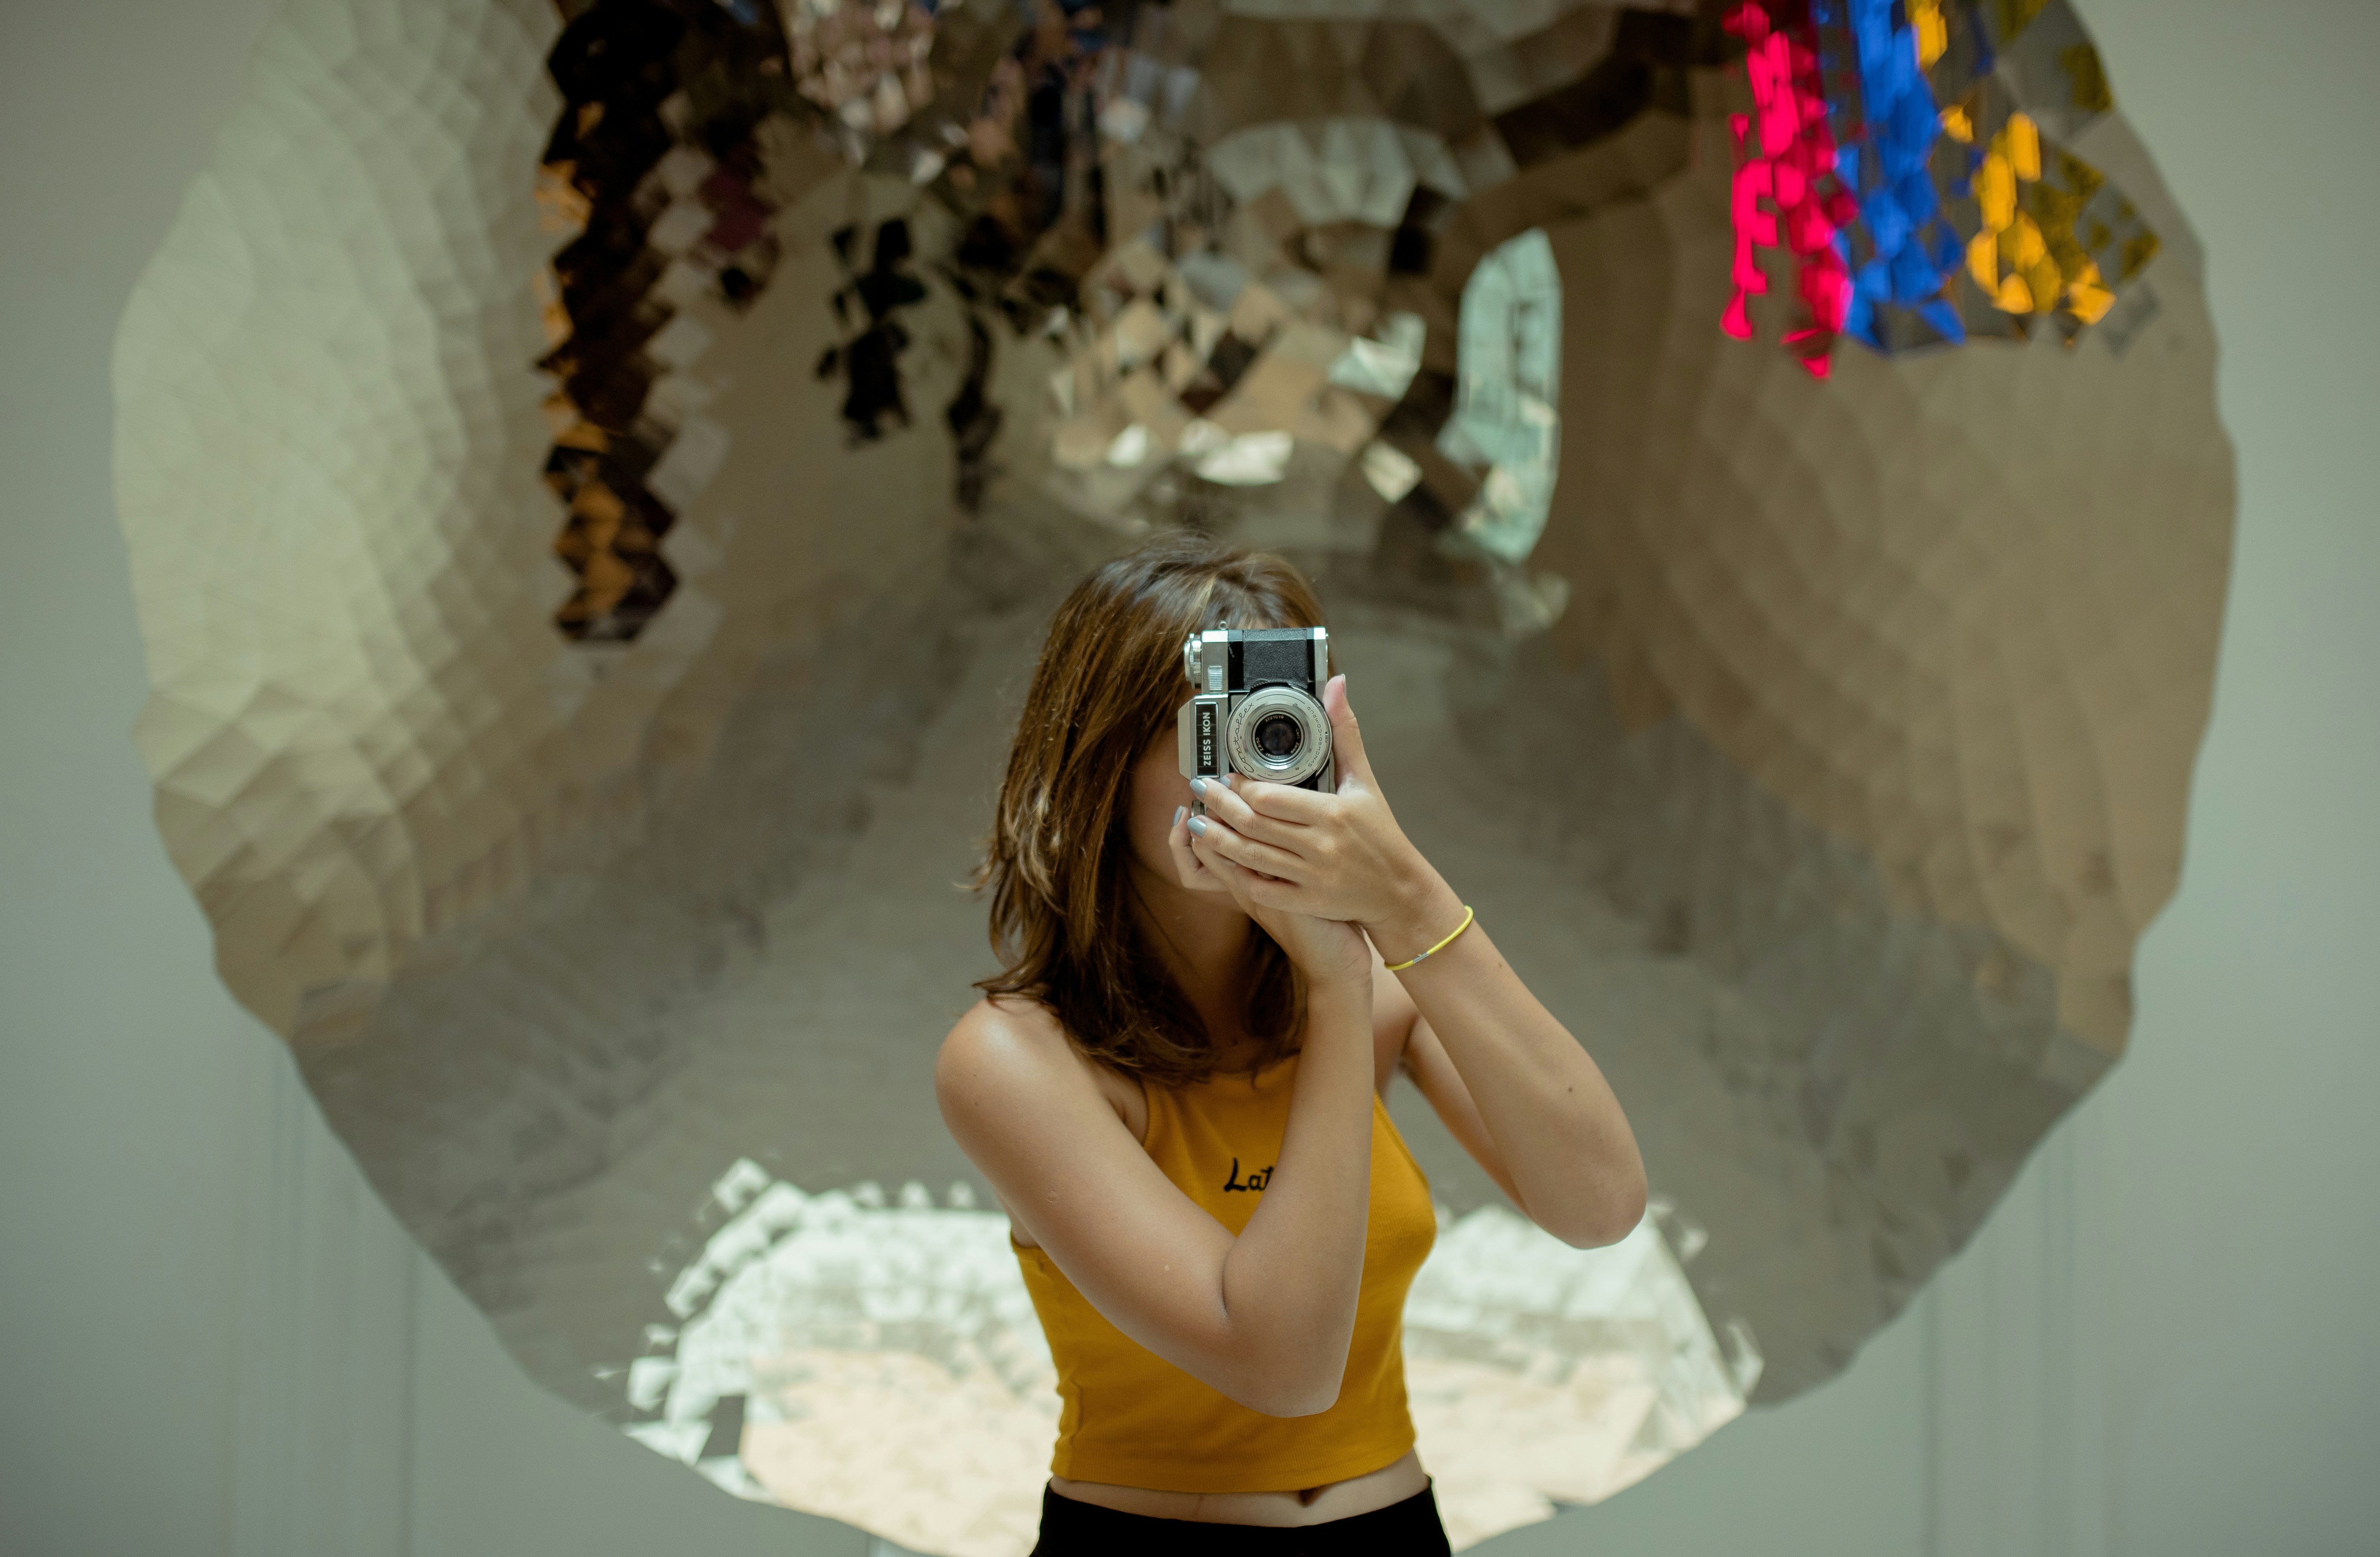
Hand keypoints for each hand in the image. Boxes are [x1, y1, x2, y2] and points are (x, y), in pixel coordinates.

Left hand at [1175, 676, 1462, 960]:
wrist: (1400, 891)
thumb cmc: (1380, 833)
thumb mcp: (1365, 781)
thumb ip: (1345, 733)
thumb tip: (1337, 683)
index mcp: (1333, 813)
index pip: (1270, 797)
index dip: (1241, 786)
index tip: (1226, 775)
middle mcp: (1320, 846)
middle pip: (1253, 824)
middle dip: (1219, 806)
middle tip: (1201, 790)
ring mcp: (1311, 877)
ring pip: (1249, 857)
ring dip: (1217, 839)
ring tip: (1196, 821)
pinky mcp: (1306, 902)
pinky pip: (1261, 889)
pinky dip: (1237, 873)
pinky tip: (1222, 858)